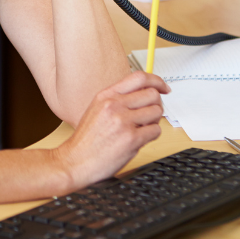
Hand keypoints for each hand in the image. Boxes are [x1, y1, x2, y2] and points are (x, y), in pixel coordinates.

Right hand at [54, 72, 170, 189]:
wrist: (75, 161)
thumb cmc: (87, 140)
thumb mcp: (97, 109)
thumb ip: (118, 99)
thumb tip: (144, 94)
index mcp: (106, 95)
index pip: (139, 77)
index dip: (156, 81)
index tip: (164, 87)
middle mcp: (114, 105)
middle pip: (152, 94)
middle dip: (156, 104)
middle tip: (151, 114)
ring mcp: (123, 121)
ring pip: (157, 112)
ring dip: (154, 121)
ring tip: (142, 128)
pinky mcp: (131, 139)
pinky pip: (155, 130)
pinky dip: (152, 135)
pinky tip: (140, 139)